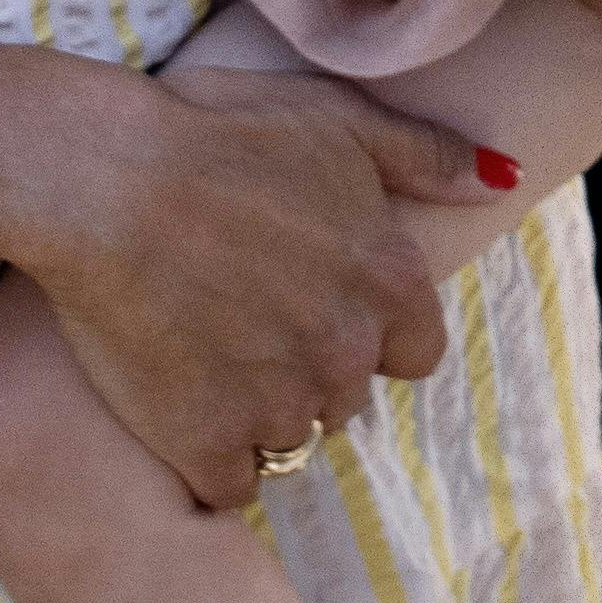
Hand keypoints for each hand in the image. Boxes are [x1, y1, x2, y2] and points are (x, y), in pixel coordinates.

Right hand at [0, 48, 492, 511]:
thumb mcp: (335, 120)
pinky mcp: (206, 445)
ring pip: (289, 437)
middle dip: (307, 364)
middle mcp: (347, 355)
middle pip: (347, 395)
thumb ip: (426, 156)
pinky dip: (205, 453)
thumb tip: (500, 181)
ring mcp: (278, 406)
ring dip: (258, 409)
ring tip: (204, 348)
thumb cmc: (215, 134)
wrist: (101, 179)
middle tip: (244, 314)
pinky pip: (229, 482)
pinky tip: (173, 400)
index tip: (315, 302)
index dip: (370, 331)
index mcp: (389, 283)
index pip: (415, 352)